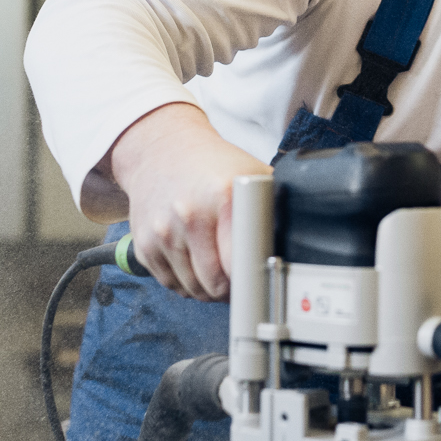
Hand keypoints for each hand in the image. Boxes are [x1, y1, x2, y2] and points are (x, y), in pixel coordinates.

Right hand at [98, 103, 269, 301]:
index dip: (251, 278)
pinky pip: (170, 284)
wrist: (160, 150)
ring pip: (193, 289)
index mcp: (222, 198)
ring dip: (209, 290)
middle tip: (241, 280)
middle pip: (214, 283)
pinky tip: (195, 266)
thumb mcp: (249, 173)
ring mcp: (162, 233)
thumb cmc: (211, 165)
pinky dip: (186, 284)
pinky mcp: (144, 244)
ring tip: (219, 271)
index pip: (239, 262)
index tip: (257, 281)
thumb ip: (272, 205)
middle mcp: (188, 216)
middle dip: (232, 290)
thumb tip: (296, 239)